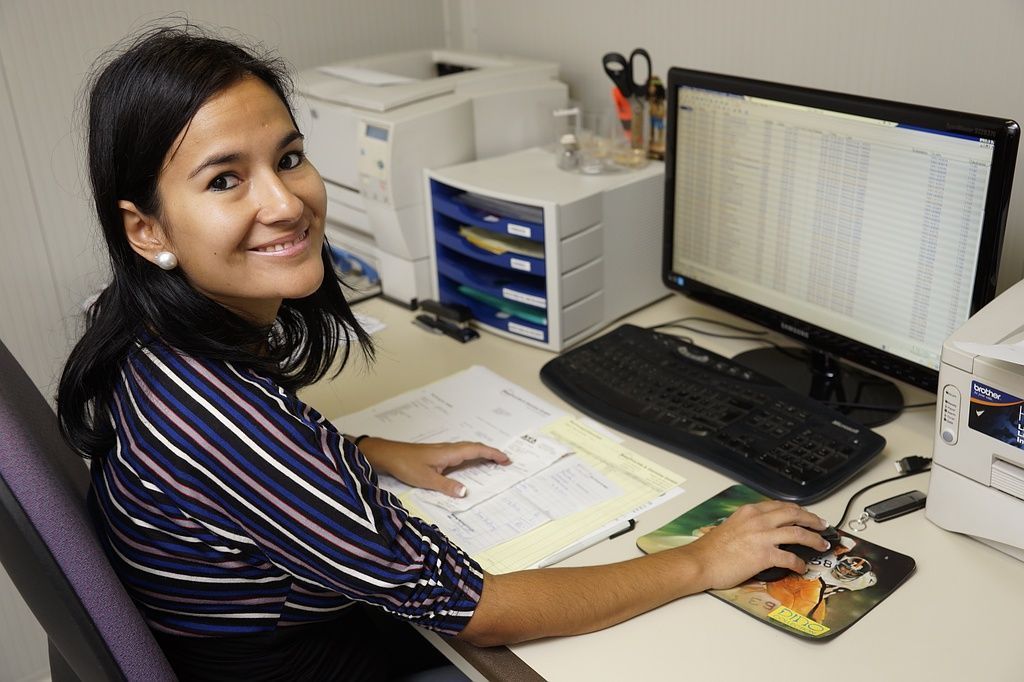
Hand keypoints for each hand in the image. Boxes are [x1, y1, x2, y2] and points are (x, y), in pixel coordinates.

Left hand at [357, 437, 509, 497]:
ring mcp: (443, 451)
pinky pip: (460, 454)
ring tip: (493, 462)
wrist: (388, 455)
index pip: (476, 450)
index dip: (493, 454)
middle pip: (475, 448)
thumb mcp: (427, 479)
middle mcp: (449, 449)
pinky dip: (471, 457)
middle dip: (491, 453)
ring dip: (482, 454)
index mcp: (450, 453)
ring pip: (468, 450)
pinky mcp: (438, 455)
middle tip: (505, 461)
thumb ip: (446, 486)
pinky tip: (470, 464)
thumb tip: (466, 492)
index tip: (506, 459)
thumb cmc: (406, 464)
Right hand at [682, 501, 829, 590]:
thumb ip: (750, 524)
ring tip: (822, 544)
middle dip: (812, 520)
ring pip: (798, 533)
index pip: (781, 506)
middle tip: (822, 526)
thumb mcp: (732, 525)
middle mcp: (758, 520)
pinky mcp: (764, 555)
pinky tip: (802, 567)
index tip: (806, 515)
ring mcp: (762, 537)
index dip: (798, 510)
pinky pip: (790, 557)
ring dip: (814, 539)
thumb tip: (765, 532)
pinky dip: (799, 563)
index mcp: (750, 511)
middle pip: (794, 514)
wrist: (701, 561)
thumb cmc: (712, 548)